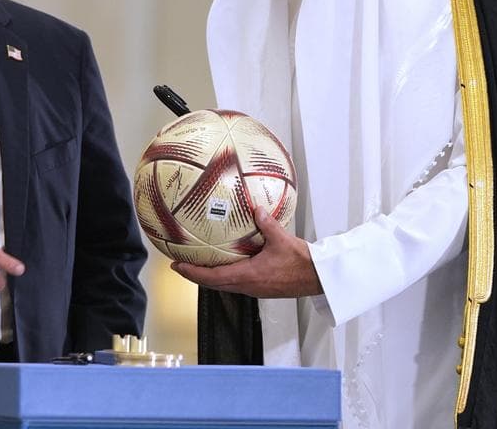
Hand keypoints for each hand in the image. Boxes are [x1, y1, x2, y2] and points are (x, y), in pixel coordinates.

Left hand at [172, 206, 321, 297]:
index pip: (212, 277)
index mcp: (248, 276)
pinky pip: (234, 283)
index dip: (192, 272)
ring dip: (207, 277)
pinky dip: (222, 276)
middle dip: (194, 275)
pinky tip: (223, 264)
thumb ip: (267, 223)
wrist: (319, 279)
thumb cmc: (302, 263)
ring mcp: (254, 289)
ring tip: (195, 265)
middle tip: (179, 264)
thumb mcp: (282, 239)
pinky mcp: (260, 288)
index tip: (176, 265)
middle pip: (213, 284)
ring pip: (223, 286)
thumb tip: (255, 207)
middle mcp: (247, 286)